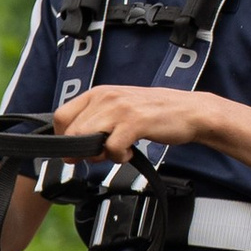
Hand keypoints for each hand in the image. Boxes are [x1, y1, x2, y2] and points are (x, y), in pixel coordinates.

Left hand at [51, 82, 217, 161]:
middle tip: (101, 155)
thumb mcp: (118, 109)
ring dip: (100, 155)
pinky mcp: (134, 122)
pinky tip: (131, 152)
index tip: (76, 150)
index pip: (61, 116)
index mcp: (98, 93)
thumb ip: (95, 121)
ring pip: (87, 139)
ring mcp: (119, 109)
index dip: (63, 139)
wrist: (189, 111)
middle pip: (72, 132)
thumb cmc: (154, 113)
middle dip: (82, 151)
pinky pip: (112, 148)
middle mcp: (105, 97)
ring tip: (117, 152)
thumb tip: (71, 147)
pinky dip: (119, 157)